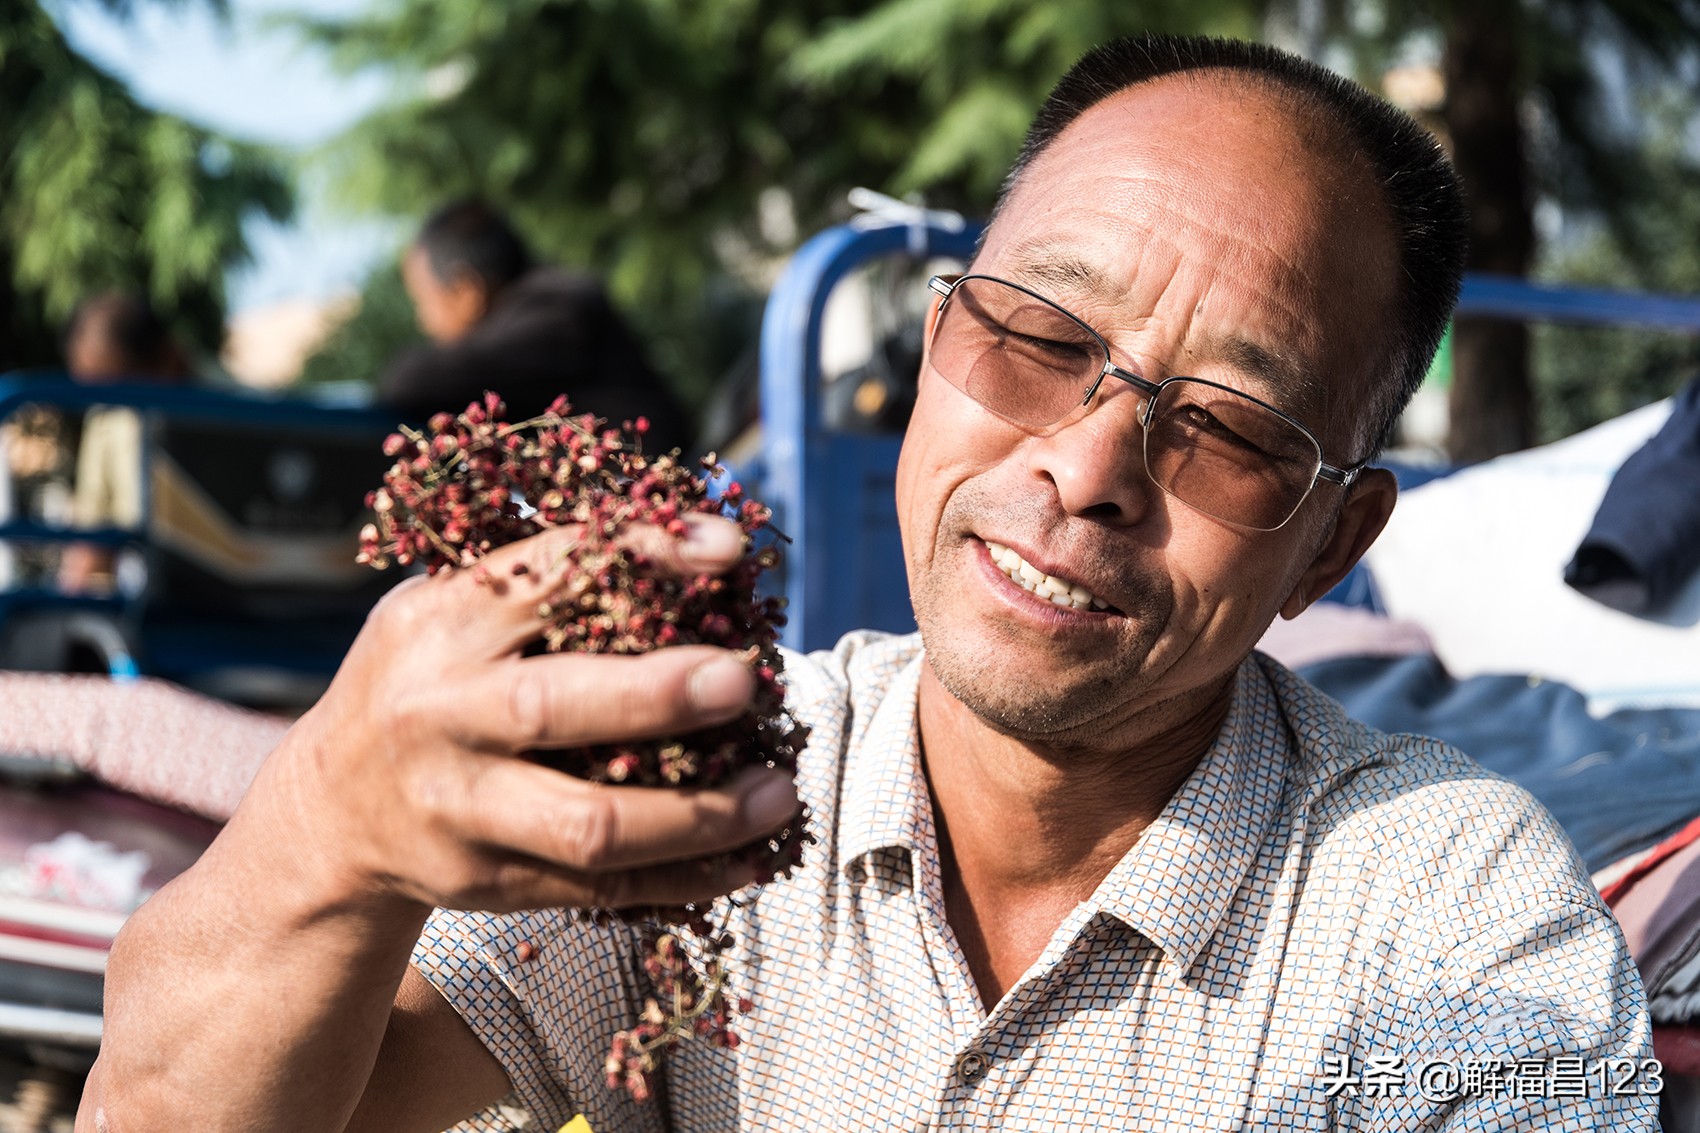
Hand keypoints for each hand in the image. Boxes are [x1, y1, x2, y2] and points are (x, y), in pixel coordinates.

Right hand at [245, 514, 799, 916]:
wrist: (328, 818)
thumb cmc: (425, 684)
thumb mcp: (449, 611)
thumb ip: (544, 581)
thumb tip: (704, 544)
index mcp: (438, 625)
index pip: (546, 576)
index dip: (642, 556)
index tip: (727, 548)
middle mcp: (440, 716)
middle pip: (554, 708)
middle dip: (658, 695)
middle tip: (745, 681)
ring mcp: (461, 810)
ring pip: (588, 824)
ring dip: (698, 815)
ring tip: (779, 791)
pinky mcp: (489, 882)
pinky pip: (602, 889)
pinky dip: (687, 877)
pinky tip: (752, 857)